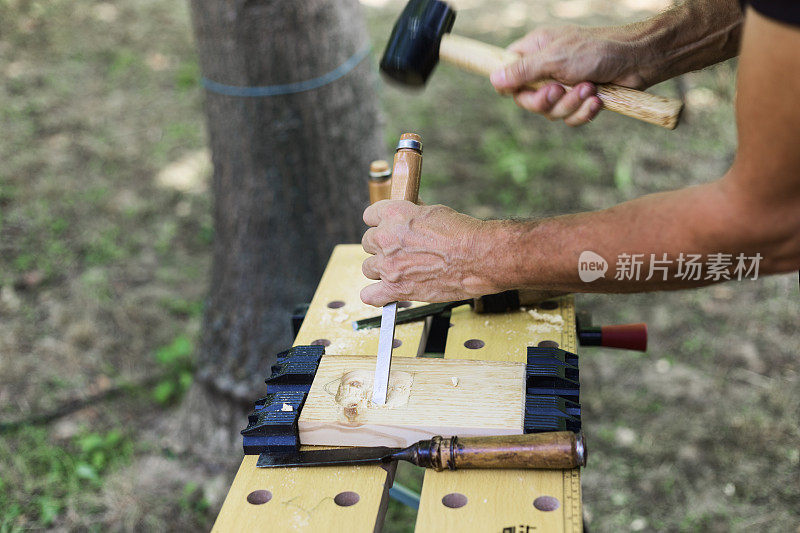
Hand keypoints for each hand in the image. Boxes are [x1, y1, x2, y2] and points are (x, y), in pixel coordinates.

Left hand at [360, 201, 498, 306]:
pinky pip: (370, 295)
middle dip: (382, 246)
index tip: (387, 228)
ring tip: (400, 270)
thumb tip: (409, 213)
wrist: (478, 257)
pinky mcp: (395, 289)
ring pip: (368, 268)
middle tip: (400, 251)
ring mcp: (388, 265)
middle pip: (368, 242)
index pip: (369, 216)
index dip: (380, 222)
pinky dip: (375, 296)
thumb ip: (413, 214)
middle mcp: (385, 238)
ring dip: (381, 269)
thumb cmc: (462, 234)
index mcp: (393, 214)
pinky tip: (383, 293)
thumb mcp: (434, 212)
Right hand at [490, 25, 646, 125]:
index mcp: (536, 50)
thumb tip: (493, 79)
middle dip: (546, 101)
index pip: (508, 71)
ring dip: (570, 105)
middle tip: (559, 91)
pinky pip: (570, 118)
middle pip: (528, 99)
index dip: (511, 86)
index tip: (519, 91)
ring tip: (590, 89)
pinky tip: (597, 100)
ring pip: (551, 112)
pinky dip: (583, 112)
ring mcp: (564, 85)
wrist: (639, 60)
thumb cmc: (598, 50)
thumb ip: (523, 71)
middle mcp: (547, 68)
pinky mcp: (580, 100)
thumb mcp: (554, 59)